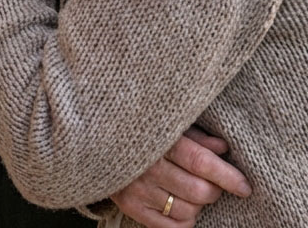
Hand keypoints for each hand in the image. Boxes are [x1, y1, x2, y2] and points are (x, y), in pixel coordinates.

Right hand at [110, 127, 251, 227]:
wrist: (97, 139)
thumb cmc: (140, 129)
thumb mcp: (167, 124)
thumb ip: (195, 136)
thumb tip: (223, 149)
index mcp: (155, 138)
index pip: (199, 161)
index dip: (226, 176)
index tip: (245, 186)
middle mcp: (144, 166)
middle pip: (198, 191)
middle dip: (214, 190)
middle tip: (212, 182)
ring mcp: (136, 189)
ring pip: (188, 212)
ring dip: (198, 205)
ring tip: (191, 190)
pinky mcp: (130, 207)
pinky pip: (172, 227)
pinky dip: (185, 220)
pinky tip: (180, 204)